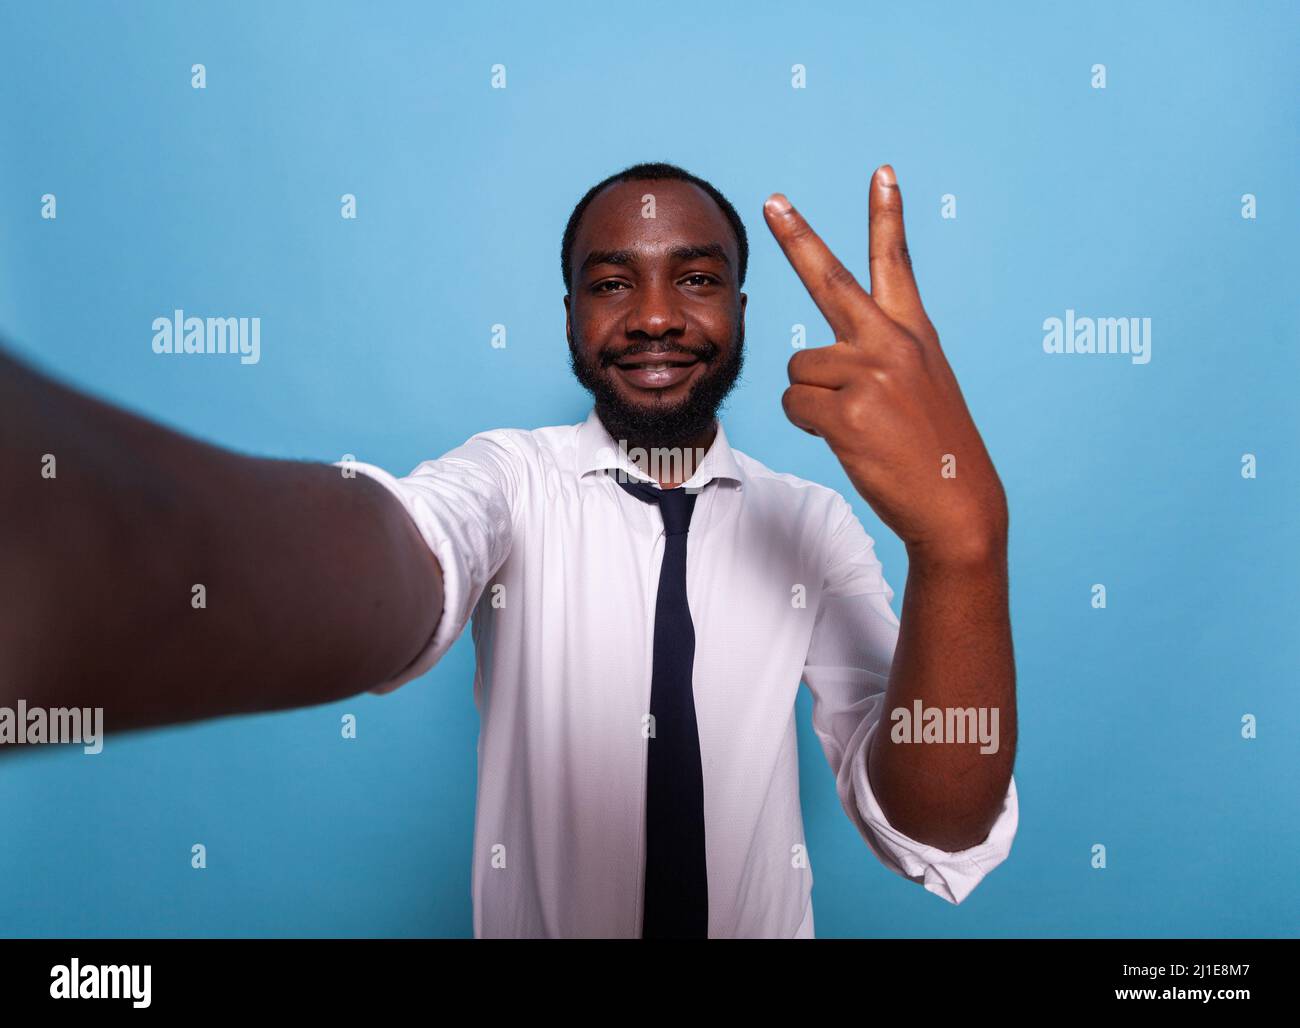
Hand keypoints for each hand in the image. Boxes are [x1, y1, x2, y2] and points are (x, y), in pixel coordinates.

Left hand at [763, 165, 1006, 566]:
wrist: (958, 503)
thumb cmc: (935, 451)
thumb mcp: (923, 387)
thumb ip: (879, 358)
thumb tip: (815, 359)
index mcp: (915, 333)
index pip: (898, 262)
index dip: (887, 215)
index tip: (881, 171)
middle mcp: (892, 342)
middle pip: (831, 279)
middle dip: (798, 237)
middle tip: (771, 200)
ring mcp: (869, 372)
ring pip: (800, 369)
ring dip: (813, 400)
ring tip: (856, 425)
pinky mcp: (848, 409)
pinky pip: (795, 404)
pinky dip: (808, 424)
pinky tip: (848, 439)